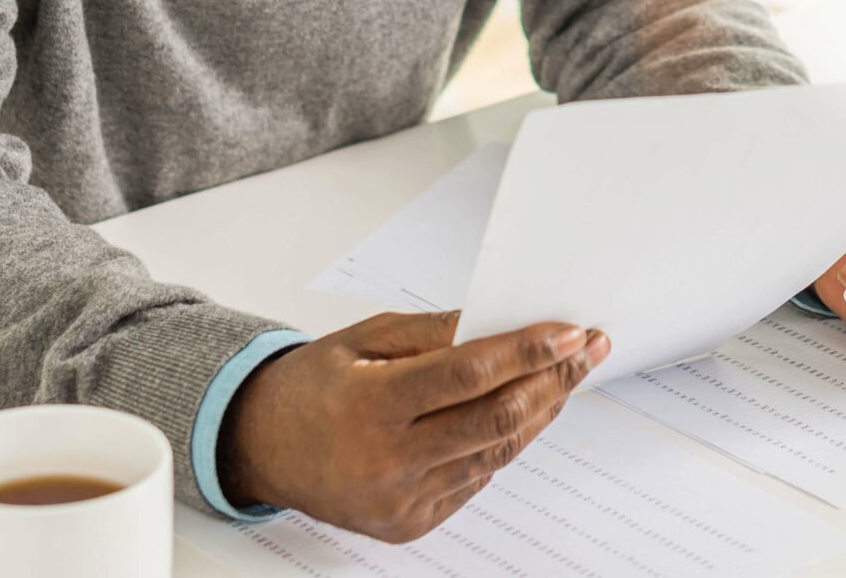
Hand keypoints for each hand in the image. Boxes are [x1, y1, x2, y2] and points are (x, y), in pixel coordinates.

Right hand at [221, 310, 608, 541]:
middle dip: (553, 379)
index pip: (468, 375)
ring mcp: (401, 501)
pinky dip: (504, 444)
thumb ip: (431, 332)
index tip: (569, 330)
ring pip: (495, 454)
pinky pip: (475, 480)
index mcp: (371, 405)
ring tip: (567, 375)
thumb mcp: (361, 339)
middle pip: (496, 419)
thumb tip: (498, 321)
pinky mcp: (410, 524)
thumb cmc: (309, 386)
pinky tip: (525, 412)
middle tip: (587, 348)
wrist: (258, 448)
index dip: (527, 351)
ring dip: (540, 412)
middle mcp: (388, 461)